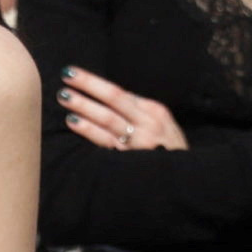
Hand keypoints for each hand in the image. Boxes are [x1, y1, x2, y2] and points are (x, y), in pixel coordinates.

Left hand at [58, 66, 185, 152]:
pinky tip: (73, 122)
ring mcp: (140, 142)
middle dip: (89, 86)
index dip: (93, 81)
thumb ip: (138, 111)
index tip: (71, 72)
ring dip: (84, 107)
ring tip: (65, 98)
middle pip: (114, 99)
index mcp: (155, 111)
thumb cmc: (168, 149)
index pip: (119, 92)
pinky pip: (106, 142)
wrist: (186, 180)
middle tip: (65, 77)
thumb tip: (104, 94)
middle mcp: (149, 124)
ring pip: (108, 120)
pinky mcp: (132, 160)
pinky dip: (89, 130)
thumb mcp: (162, 125)